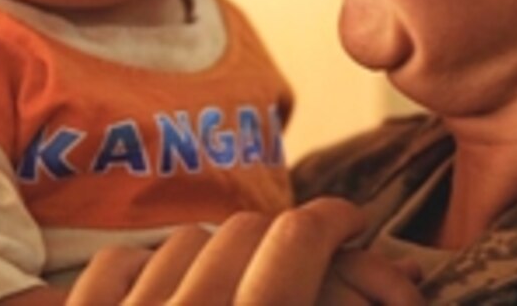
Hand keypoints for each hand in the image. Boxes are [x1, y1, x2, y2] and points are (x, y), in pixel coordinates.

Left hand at [67, 197, 423, 304]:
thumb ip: (330, 297)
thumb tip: (399, 285)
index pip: (298, 240)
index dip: (335, 220)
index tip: (353, 220)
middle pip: (244, 232)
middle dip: (288, 236)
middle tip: (312, 251)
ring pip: (183, 242)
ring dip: (222, 255)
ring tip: (243, 283)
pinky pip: (116, 266)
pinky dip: (148, 271)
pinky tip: (168, 295)